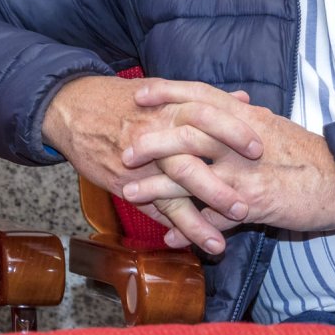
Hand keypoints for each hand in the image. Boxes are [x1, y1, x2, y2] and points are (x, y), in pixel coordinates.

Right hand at [41, 74, 263, 253]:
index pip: (207, 114)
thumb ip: (208, 99)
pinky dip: (170, 227)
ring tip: (221, 244)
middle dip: (220, 185)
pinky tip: (190, 244)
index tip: (261, 147)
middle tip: (248, 204)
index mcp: (170, 107)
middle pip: (192, 160)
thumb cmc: (124, 98)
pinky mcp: (125, 182)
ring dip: (198, 220)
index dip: (235, 131)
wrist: (73, 107)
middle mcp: (156, 134)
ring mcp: (140, 163)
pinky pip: (151, 208)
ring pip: (171, 193)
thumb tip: (245, 99)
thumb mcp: (164, 90)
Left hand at [118, 79, 334, 235]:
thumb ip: (242, 118)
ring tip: (130, 195)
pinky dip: (189, 228)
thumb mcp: (271, 126)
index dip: (167, 92)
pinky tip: (170, 237)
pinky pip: (213, 217)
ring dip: (157, 188)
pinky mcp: (252, 203)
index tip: (138, 94)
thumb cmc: (306, 154)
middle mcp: (240, 141)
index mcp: (245, 117)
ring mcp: (244, 173)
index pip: (200, 95)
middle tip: (125, 150)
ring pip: (192, 176)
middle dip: (151, 142)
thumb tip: (227, 104)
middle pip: (187, 133)